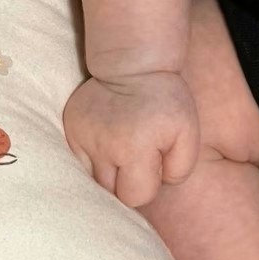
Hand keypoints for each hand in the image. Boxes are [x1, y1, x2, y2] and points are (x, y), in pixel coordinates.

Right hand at [63, 70, 199, 208]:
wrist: (133, 63)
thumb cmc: (166, 100)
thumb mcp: (188, 132)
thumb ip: (180, 168)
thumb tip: (160, 185)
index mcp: (135, 147)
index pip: (136, 196)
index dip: (148, 183)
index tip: (154, 161)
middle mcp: (104, 145)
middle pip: (111, 192)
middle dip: (126, 180)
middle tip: (137, 155)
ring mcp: (82, 136)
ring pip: (93, 179)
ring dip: (109, 170)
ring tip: (122, 148)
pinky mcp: (70, 129)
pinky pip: (79, 161)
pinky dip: (94, 156)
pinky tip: (107, 139)